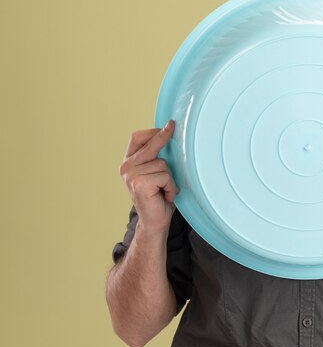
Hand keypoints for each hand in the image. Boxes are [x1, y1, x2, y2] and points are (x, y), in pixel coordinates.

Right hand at [119, 120, 178, 234]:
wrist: (155, 222)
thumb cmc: (159, 196)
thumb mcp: (156, 172)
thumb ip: (157, 156)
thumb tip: (170, 134)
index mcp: (128, 162)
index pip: (137, 138)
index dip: (153, 132)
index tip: (169, 125)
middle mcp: (126, 168)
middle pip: (150, 145)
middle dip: (164, 137)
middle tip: (172, 126)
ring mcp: (131, 176)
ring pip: (162, 163)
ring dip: (170, 178)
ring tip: (164, 189)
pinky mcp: (140, 185)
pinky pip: (165, 176)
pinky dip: (170, 186)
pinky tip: (164, 195)